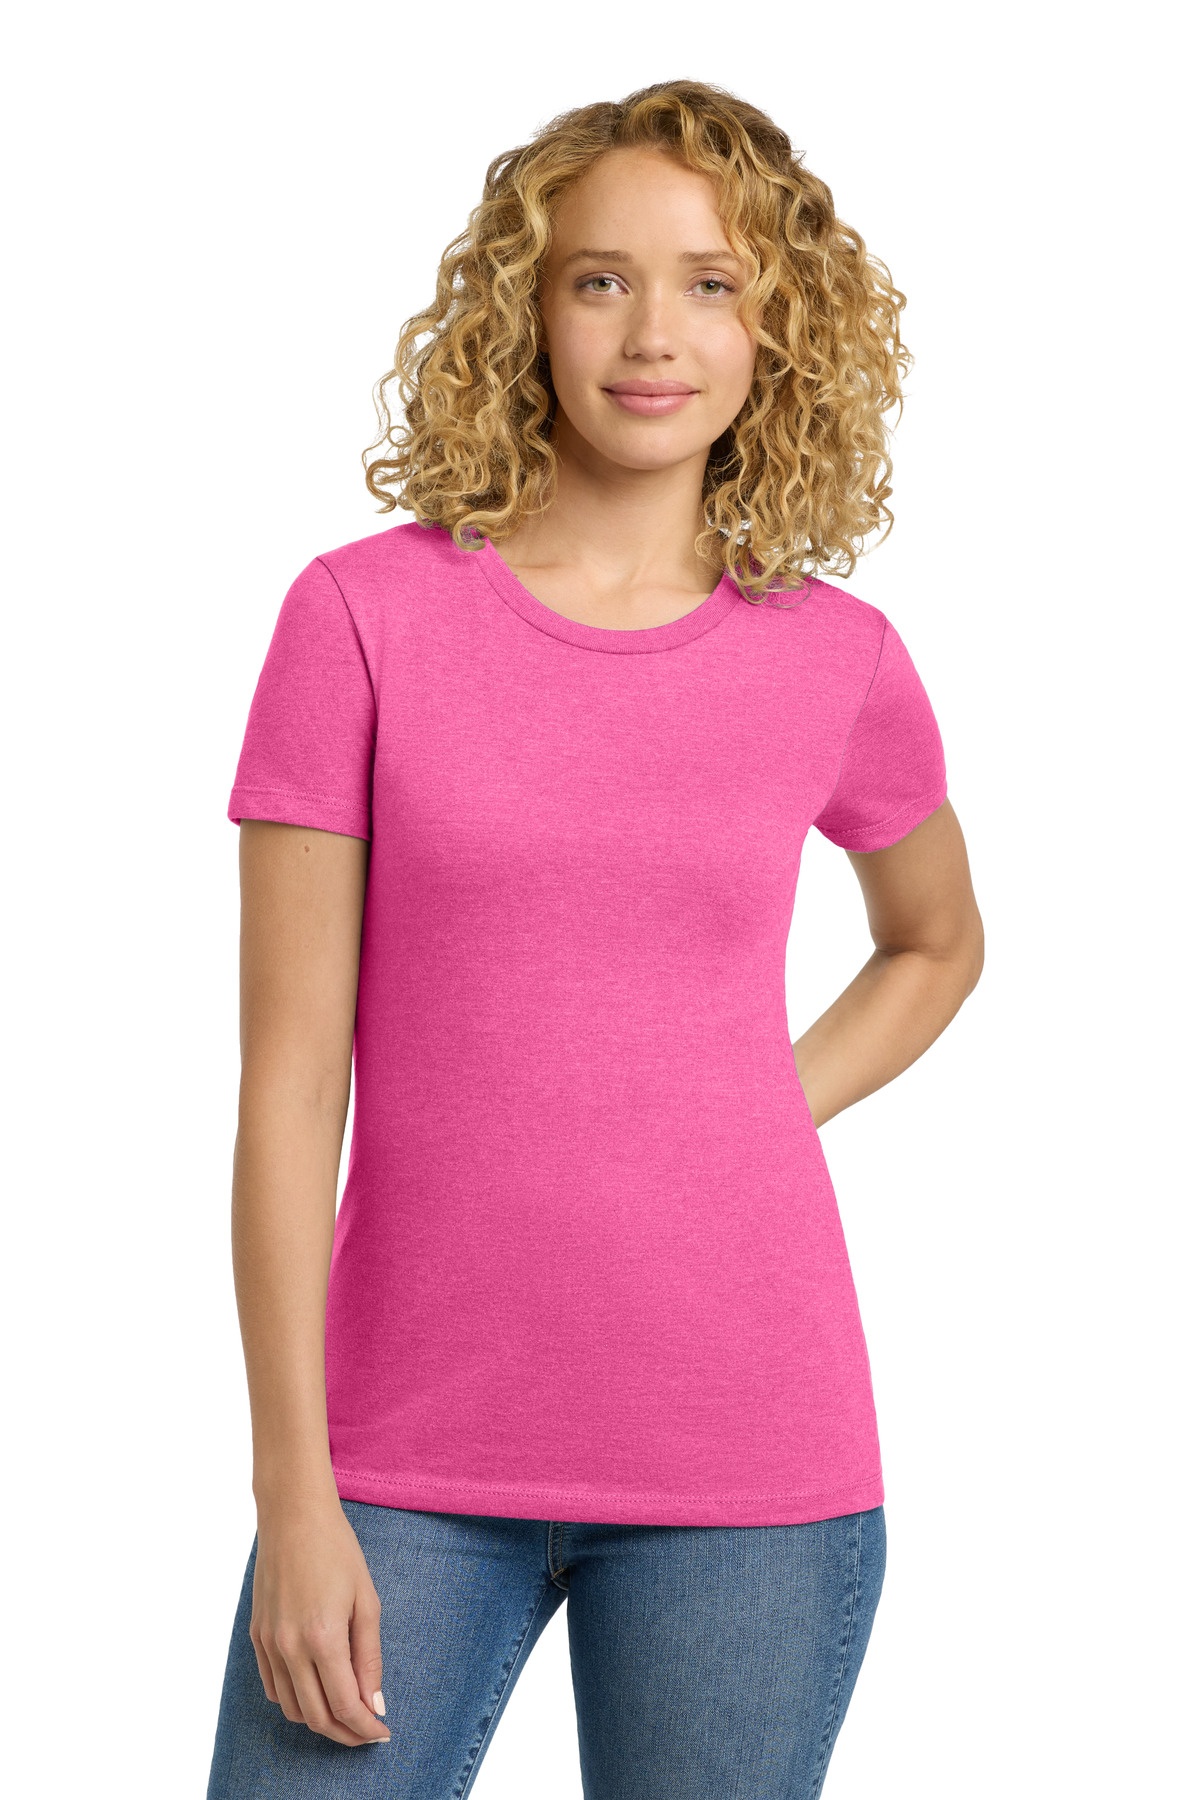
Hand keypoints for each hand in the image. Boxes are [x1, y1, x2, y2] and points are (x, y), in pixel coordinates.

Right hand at [249, 1501, 390, 1746]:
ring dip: (319, 1720)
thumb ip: (369, 1657)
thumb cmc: (337, 1550)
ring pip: (291, 1708)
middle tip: (367, 1732)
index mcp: (323, 1638)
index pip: (344, 1705)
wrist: (293, 1516)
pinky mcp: (256, 1636)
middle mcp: (290, 1648)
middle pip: (316, 1716)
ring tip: (344, 1714)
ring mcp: (269, 1643)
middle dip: (345, 1733)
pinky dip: (294, 1700)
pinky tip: (315, 1691)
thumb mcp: (366, 1601)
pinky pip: (272, 1686)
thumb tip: (373, 1703)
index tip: (382, 1733)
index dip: (365, 1728)